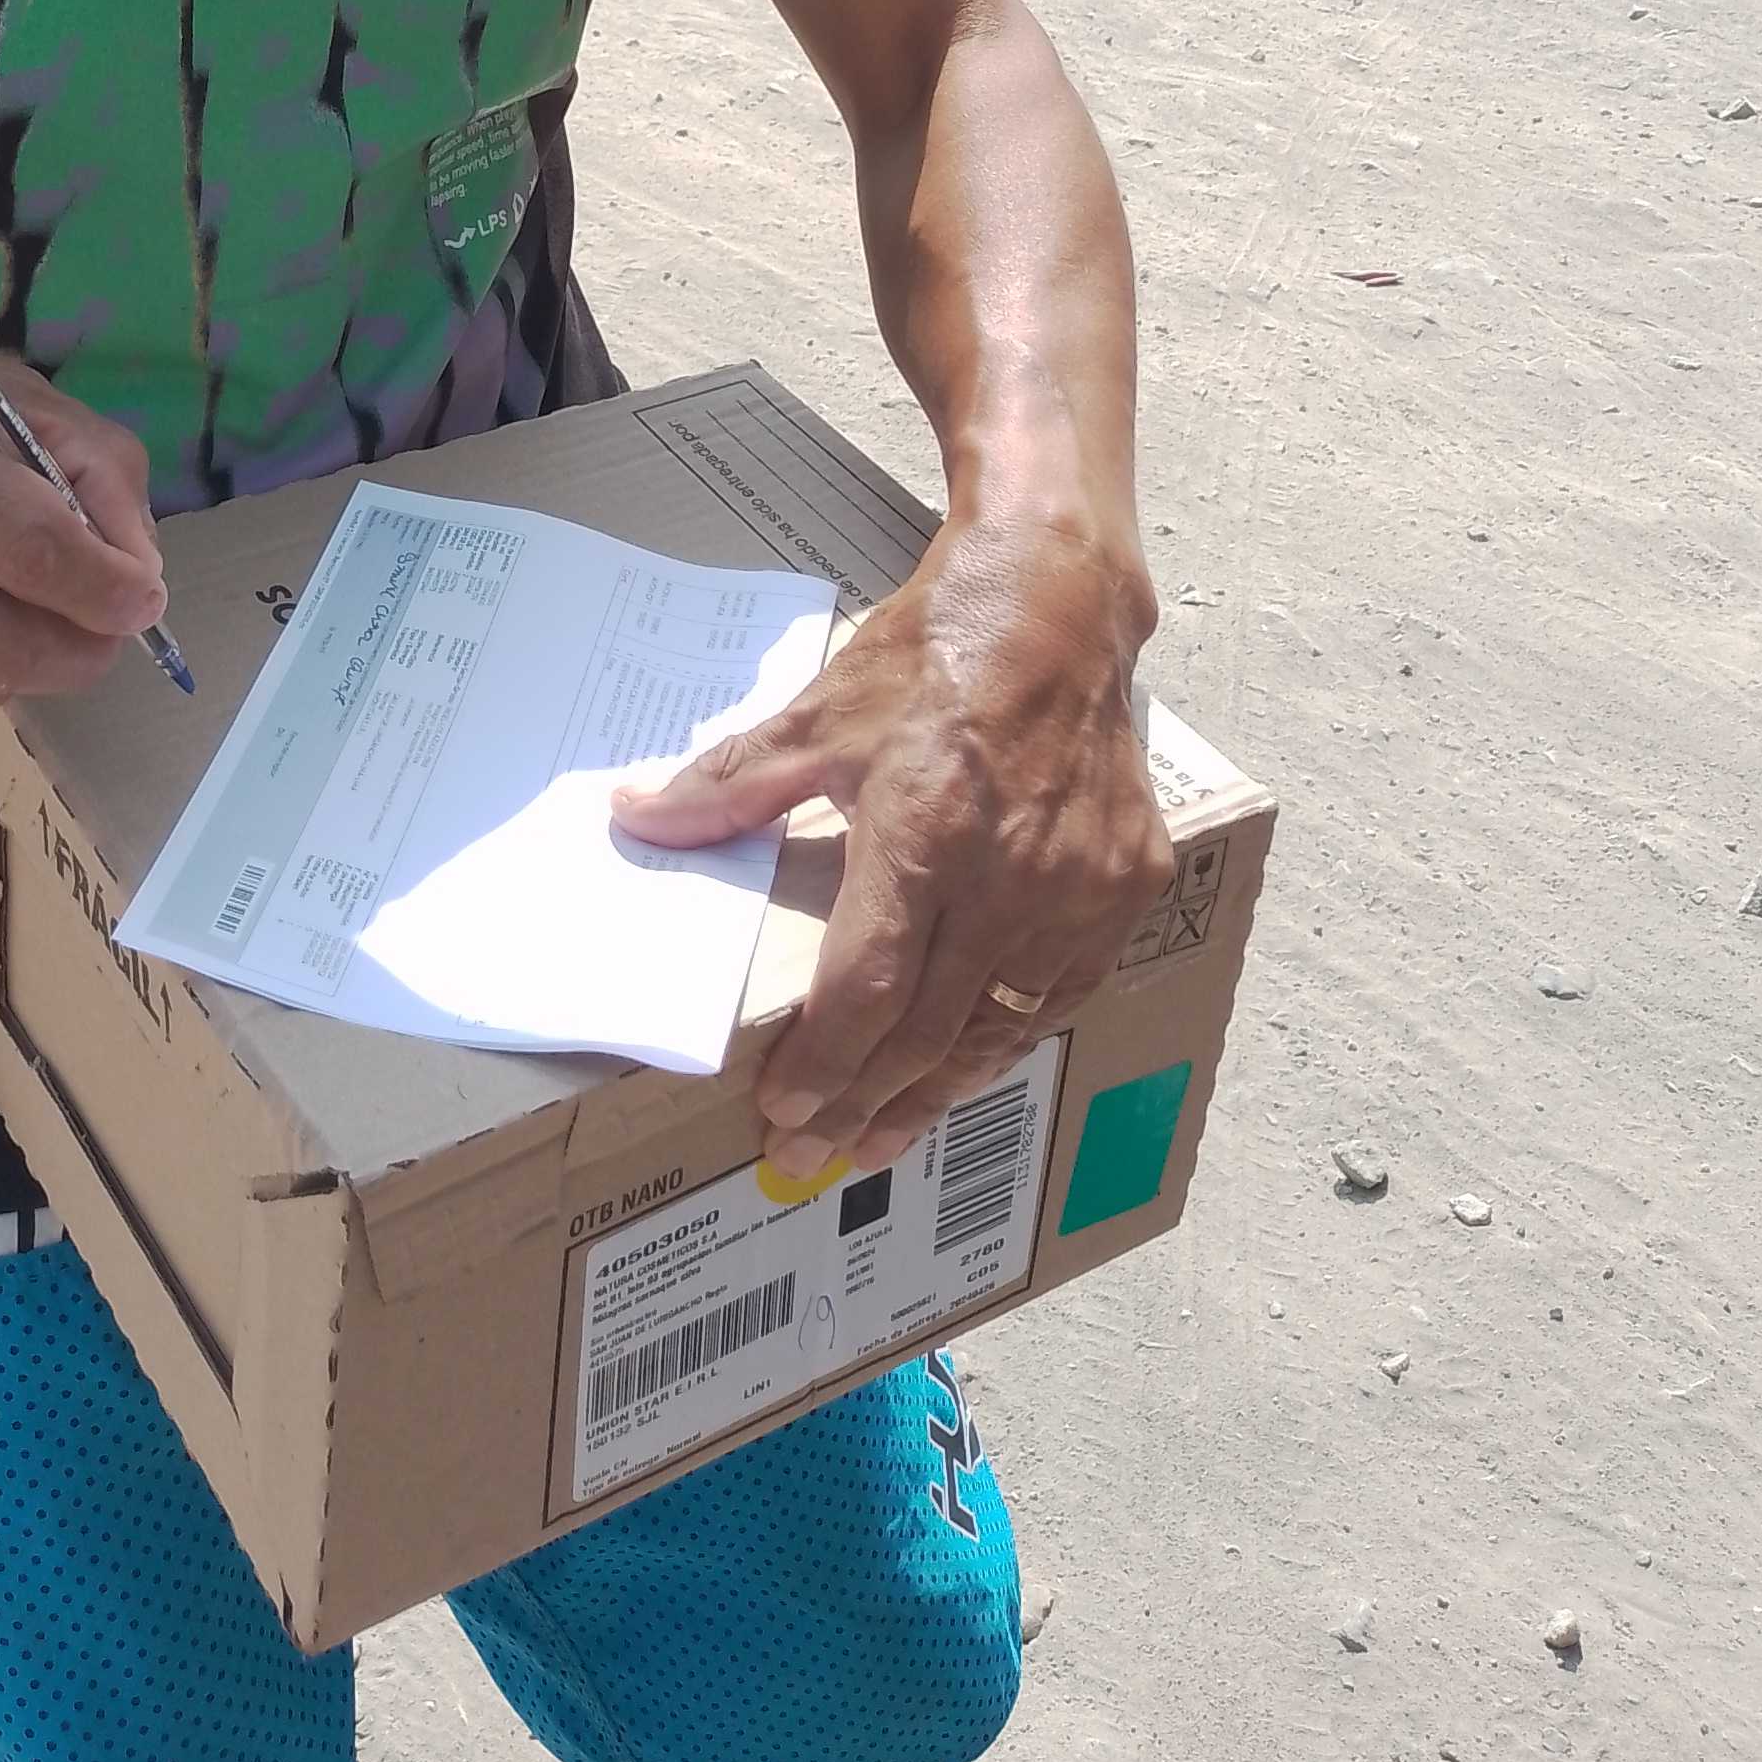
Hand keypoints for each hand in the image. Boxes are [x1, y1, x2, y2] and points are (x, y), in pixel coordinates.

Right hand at [0, 286, 166, 702]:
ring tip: (47, 608)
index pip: (35, 553)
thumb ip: (97, 468)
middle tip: (109, 624)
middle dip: (81, 652)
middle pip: (1, 647)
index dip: (108, 591)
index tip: (143, 596)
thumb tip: (139, 575)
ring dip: (34, 658)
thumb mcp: (14, 387)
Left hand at [609, 497, 1169, 1176]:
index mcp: (927, 830)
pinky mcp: (1127, 884)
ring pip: (1000, 1027)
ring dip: (934, 1093)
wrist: (1054, 604)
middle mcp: (1012, 874)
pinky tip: (964, 1068)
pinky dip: (1007, 1038)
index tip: (781, 1108)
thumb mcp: (819, 714)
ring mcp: (1080, 886)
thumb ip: (729, 786)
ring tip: (879, 1142)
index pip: (868, 988)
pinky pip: (1062, 992)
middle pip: (928, 1029)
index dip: (824, 1063)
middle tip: (810, 1156)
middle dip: (863, 1104)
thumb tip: (634, 818)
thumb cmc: (931, 655)